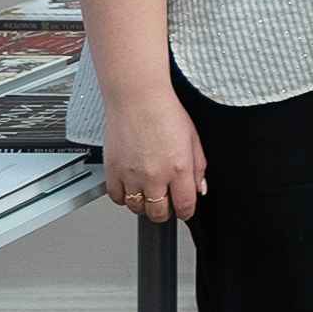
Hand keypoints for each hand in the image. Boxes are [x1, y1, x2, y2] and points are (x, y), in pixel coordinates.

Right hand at [102, 87, 207, 224]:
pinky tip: (131, 186)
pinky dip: (124, 196)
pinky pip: (116, 198)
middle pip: (159, 213)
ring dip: (144, 204)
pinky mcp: (112, 171)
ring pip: (137, 208)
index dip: (187, 211)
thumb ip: (198, 168)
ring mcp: (131, 175)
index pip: (185, 205)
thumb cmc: (165, 113)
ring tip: (149, 192)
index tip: (185, 209)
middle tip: (166, 202)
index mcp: (179, 168)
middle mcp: (155, 175)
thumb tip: (200, 188)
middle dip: (165, 212)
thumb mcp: (193, 139)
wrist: (137, 99)